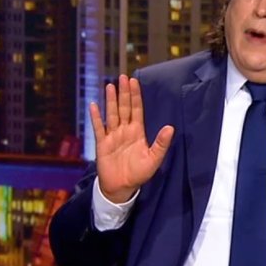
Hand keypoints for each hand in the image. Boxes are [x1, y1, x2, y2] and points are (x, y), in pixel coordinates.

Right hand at [89, 75, 174, 202]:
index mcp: (137, 132)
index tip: (134, 82)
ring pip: (111, 114)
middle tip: (123, 77)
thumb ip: (161, 143)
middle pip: (124, 108)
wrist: (122, 187)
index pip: (137, 110)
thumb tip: (171, 128)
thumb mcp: (154, 159)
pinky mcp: (102, 144)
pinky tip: (93, 105)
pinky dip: (96, 117)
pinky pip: (98, 128)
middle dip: (124, 93)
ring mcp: (112, 136)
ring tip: (110, 86)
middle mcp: (124, 130)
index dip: (136, 96)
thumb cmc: (139, 174)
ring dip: (110, 101)